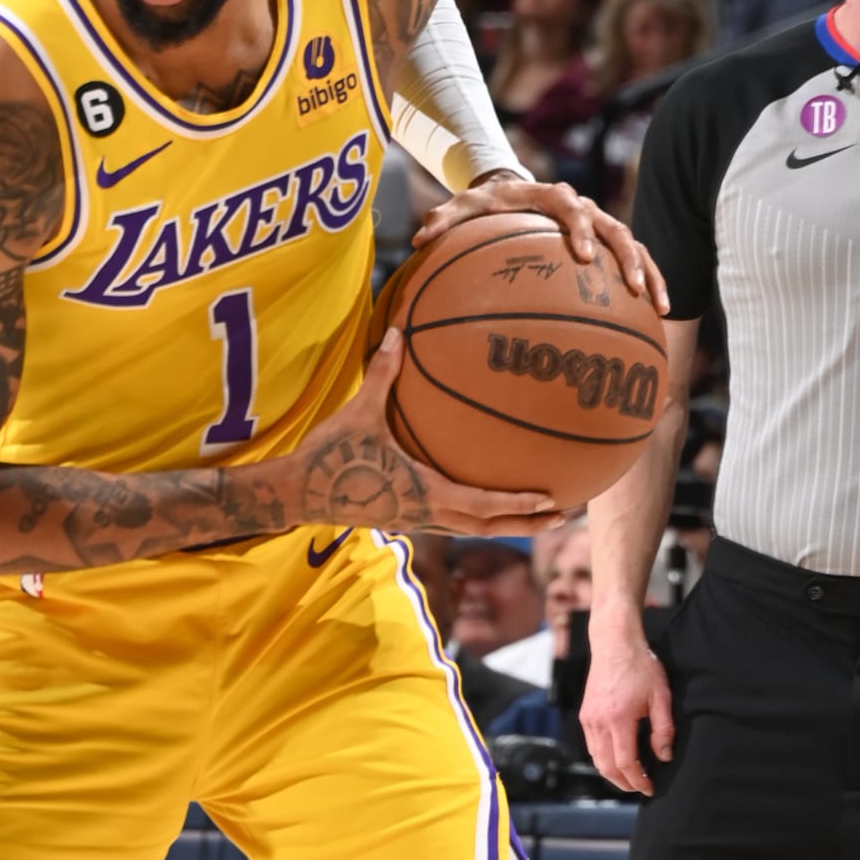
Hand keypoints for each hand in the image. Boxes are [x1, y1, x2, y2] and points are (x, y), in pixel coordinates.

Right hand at [291, 328, 563, 538]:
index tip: (552, 498)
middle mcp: (426, 513)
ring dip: (506, 522)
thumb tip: (397, 332)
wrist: (295, 494)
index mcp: (424, 494)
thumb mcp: (358, 413)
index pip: (484, 505)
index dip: (519, 504)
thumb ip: (382, 374)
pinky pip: (452, 518)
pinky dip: (477, 513)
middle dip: (528, 522)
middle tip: (564, 512)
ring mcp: (415, 519)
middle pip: (489, 526)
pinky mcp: (404, 517)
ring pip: (472, 527)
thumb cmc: (328, 456)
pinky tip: (483, 495)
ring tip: (536, 511)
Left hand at [416, 176, 669, 312]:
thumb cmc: (488, 204)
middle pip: (615, 228)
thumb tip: (416, 239)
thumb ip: (443, 219)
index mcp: (553, 196)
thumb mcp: (464, 205)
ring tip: (658, 306)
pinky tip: (657, 314)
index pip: (572, 209)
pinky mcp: (608, 242)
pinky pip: (636, 260)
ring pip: (634, 245)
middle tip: (632, 287)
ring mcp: (600, 225)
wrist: (514, 192)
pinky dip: (651, 281)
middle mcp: (584, 207)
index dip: (580, 230)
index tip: (583, 256)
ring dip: (649, 273)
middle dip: (626, 258)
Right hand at [580, 599, 674, 795]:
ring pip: (596, 759)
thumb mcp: (660, 696)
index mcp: (618, 719)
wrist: (614, 644)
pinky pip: (592, 746)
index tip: (650, 788)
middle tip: (641, 788)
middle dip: (624, 783)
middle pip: (606, 767)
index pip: (625, 763)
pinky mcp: (585, 715)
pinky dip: (603, 759)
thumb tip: (663, 756)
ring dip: (612, 774)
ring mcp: (588, 719)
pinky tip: (617, 759)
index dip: (638, 781)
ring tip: (630, 778)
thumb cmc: (640, 666)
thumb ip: (663, 730)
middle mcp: (598, 722)